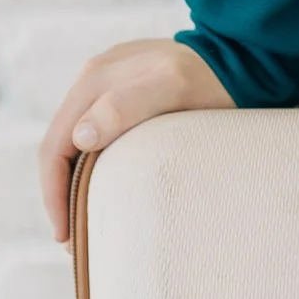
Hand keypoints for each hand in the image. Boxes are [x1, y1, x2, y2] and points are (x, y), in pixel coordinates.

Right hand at [39, 36, 233, 242]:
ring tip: (85, 222)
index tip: (65, 235)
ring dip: (73, 183)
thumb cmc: (211, 78)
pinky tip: (102, 188)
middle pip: (59, 146)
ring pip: (75, 143)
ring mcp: (109, 86)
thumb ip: (126, 107)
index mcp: (94, 80)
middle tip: (73, 241)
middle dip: (60, 195)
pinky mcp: (127, 95)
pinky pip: (96, 135)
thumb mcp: (172, 88)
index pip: (56, 145)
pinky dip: (91, 167)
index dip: (54, 193)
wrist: (243, 57)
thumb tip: (79, 138)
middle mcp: (94, 80)